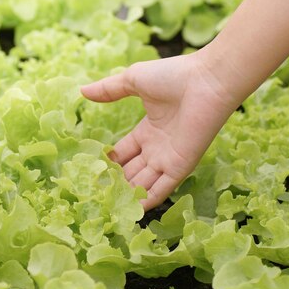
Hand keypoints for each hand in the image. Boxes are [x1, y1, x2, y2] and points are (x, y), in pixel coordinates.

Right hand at [81, 53, 237, 209]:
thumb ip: (109, 90)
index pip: (124, 152)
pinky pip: (162, 188)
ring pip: (143, 183)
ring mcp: (168, 158)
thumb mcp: (133, 80)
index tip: (91, 169)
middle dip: (116, 181)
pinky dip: (147, 200)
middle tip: (95, 193)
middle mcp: (157, 148)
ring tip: (107, 205)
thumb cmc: (173, 76)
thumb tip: (82, 90)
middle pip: (132, 171)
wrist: (206, 81)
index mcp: (148, 129)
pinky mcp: (180, 166)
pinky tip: (131, 212)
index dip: (110, 160)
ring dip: (127, 193)